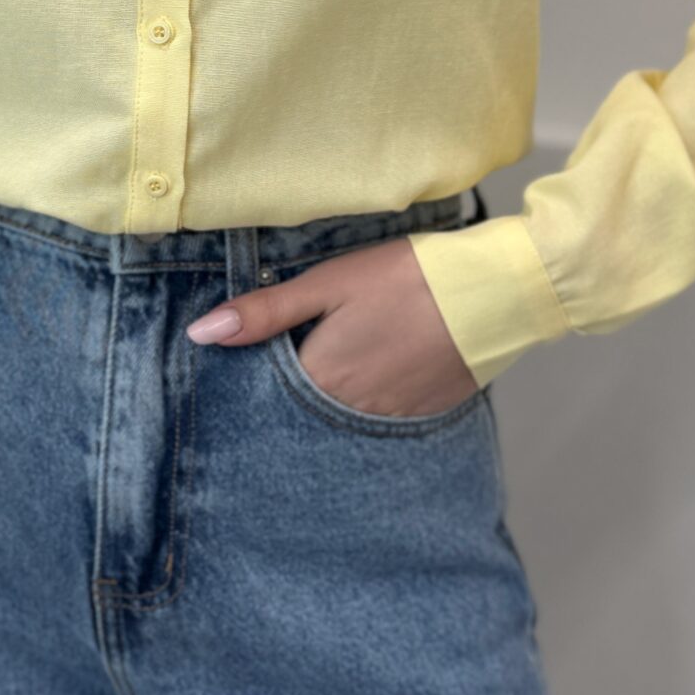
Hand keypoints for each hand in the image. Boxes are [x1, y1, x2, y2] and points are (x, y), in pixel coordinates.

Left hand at [185, 234, 478, 417]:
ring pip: (342, 415)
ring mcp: (390, 417)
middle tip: (305, 349)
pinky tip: (381, 367)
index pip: (268, 391)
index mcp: (320, 377)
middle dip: (294, 388)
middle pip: (304, 408)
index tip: (259, 351)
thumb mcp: (328, 283)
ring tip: (345, 357)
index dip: (259, 371)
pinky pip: (382, 416)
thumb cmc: (406, 278)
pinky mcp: (424, 414)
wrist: (493, 292)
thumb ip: (265, 313)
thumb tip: (201, 335)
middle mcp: (350, 410)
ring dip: (334, 395)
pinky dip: (373, 397)